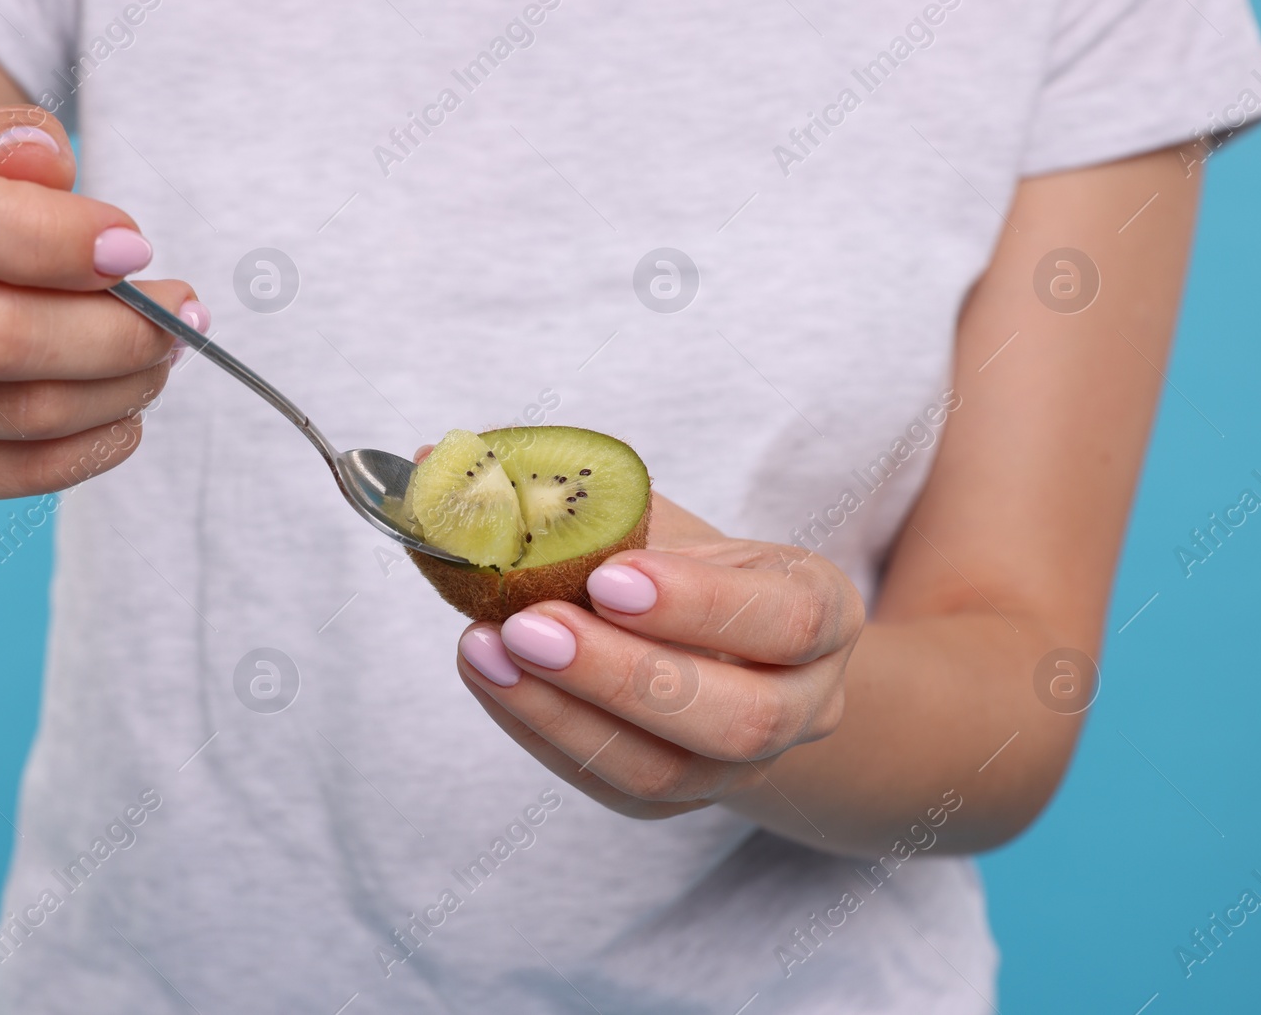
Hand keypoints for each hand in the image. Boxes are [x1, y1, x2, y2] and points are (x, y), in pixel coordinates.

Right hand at [0, 107, 204, 504]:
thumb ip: (10, 149)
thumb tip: (40, 157)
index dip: (43, 237)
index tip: (134, 249)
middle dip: (114, 330)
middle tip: (180, 316)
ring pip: (12, 410)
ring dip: (117, 389)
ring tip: (161, 359)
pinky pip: (10, 472)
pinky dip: (90, 447)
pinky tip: (124, 415)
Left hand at [456, 494, 864, 818]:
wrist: (723, 649)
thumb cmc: (687, 568)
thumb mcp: (662, 520)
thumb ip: (575, 492)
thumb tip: (438, 457)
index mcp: (822, 614)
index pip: (789, 620)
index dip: (699, 604)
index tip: (608, 576)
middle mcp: (804, 705)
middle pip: (737, 718)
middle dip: (621, 674)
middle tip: (527, 624)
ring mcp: (742, 768)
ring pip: (666, 771)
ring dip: (564, 712)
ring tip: (485, 649)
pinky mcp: (676, 802)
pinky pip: (609, 787)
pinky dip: (540, 732)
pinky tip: (489, 677)